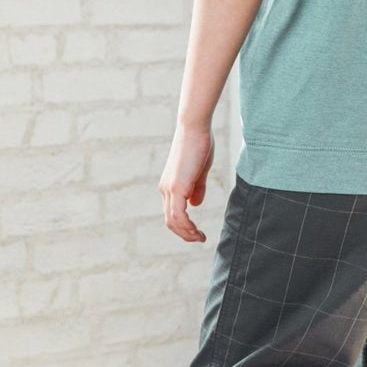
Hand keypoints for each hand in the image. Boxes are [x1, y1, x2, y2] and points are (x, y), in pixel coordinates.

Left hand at [159, 123, 214, 240]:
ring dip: (187, 234)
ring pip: (173, 222)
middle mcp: (166, 189)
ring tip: (200, 238)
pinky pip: (179, 216)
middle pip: (170, 221)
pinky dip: (187, 228)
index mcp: (170, 185)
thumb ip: (197, 188)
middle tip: (200, 239)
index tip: (198, 232)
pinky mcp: (177, 187)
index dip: (184, 226)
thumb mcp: (199, 170)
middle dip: (185, 234)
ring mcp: (170, 189)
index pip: (173, 213)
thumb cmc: (199, 144)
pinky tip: (197, 232)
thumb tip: (195, 204)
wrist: (195, 127)